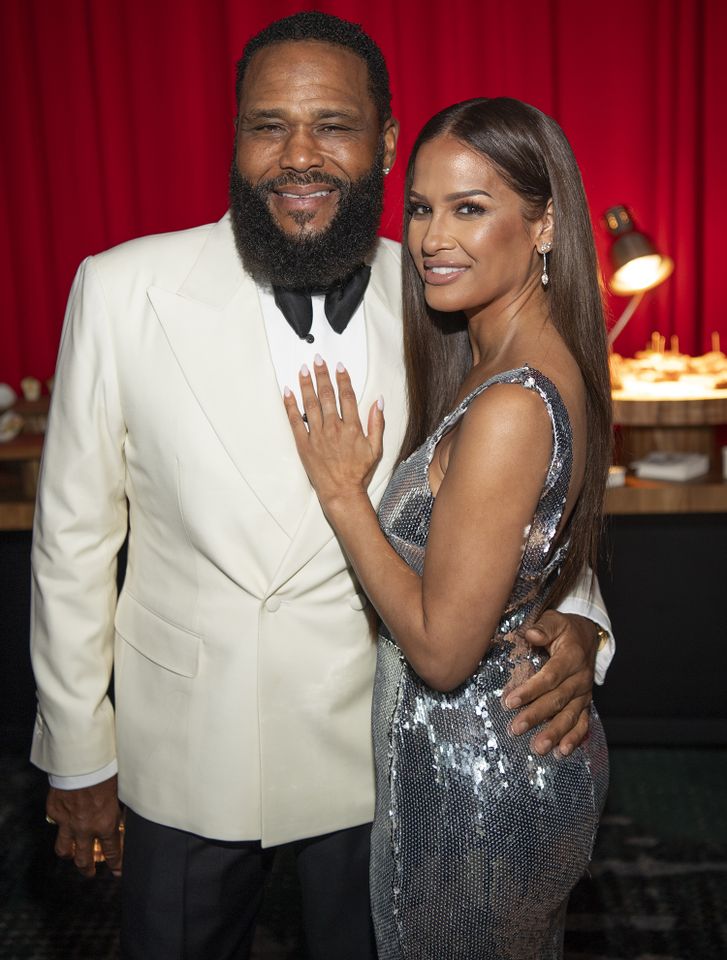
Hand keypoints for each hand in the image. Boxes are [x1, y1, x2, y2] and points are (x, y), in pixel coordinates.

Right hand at [46, 774, 123, 877]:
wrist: (81, 762)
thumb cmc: (105, 772)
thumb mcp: (119, 794)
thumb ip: (116, 810)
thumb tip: (120, 818)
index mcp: (106, 824)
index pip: (112, 851)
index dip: (116, 864)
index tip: (118, 871)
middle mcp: (85, 829)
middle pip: (84, 859)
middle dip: (88, 870)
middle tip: (91, 873)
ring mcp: (67, 823)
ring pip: (65, 850)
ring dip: (70, 855)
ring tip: (72, 856)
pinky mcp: (55, 812)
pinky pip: (56, 825)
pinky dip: (60, 825)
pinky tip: (63, 822)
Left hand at [284, 355, 383, 510]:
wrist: (341, 493)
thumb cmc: (359, 473)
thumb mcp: (376, 449)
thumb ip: (377, 424)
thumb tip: (379, 402)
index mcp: (352, 428)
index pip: (347, 396)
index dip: (343, 379)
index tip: (339, 367)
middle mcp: (334, 428)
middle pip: (327, 395)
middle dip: (322, 375)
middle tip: (318, 360)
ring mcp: (317, 435)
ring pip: (310, 404)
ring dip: (306, 385)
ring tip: (303, 369)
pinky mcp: (304, 444)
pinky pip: (295, 421)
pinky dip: (291, 405)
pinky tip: (288, 392)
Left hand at [503, 611, 596, 756]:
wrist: (588, 637)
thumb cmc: (565, 629)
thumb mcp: (555, 620)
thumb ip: (543, 627)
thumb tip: (531, 634)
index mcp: (571, 658)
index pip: (550, 677)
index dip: (531, 690)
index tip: (510, 701)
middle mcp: (580, 678)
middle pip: (557, 700)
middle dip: (536, 716)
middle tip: (516, 728)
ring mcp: (584, 694)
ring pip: (570, 716)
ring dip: (554, 733)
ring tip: (538, 747)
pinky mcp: (585, 704)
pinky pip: (583, 724)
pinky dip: (574, 739)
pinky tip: (562, 752)